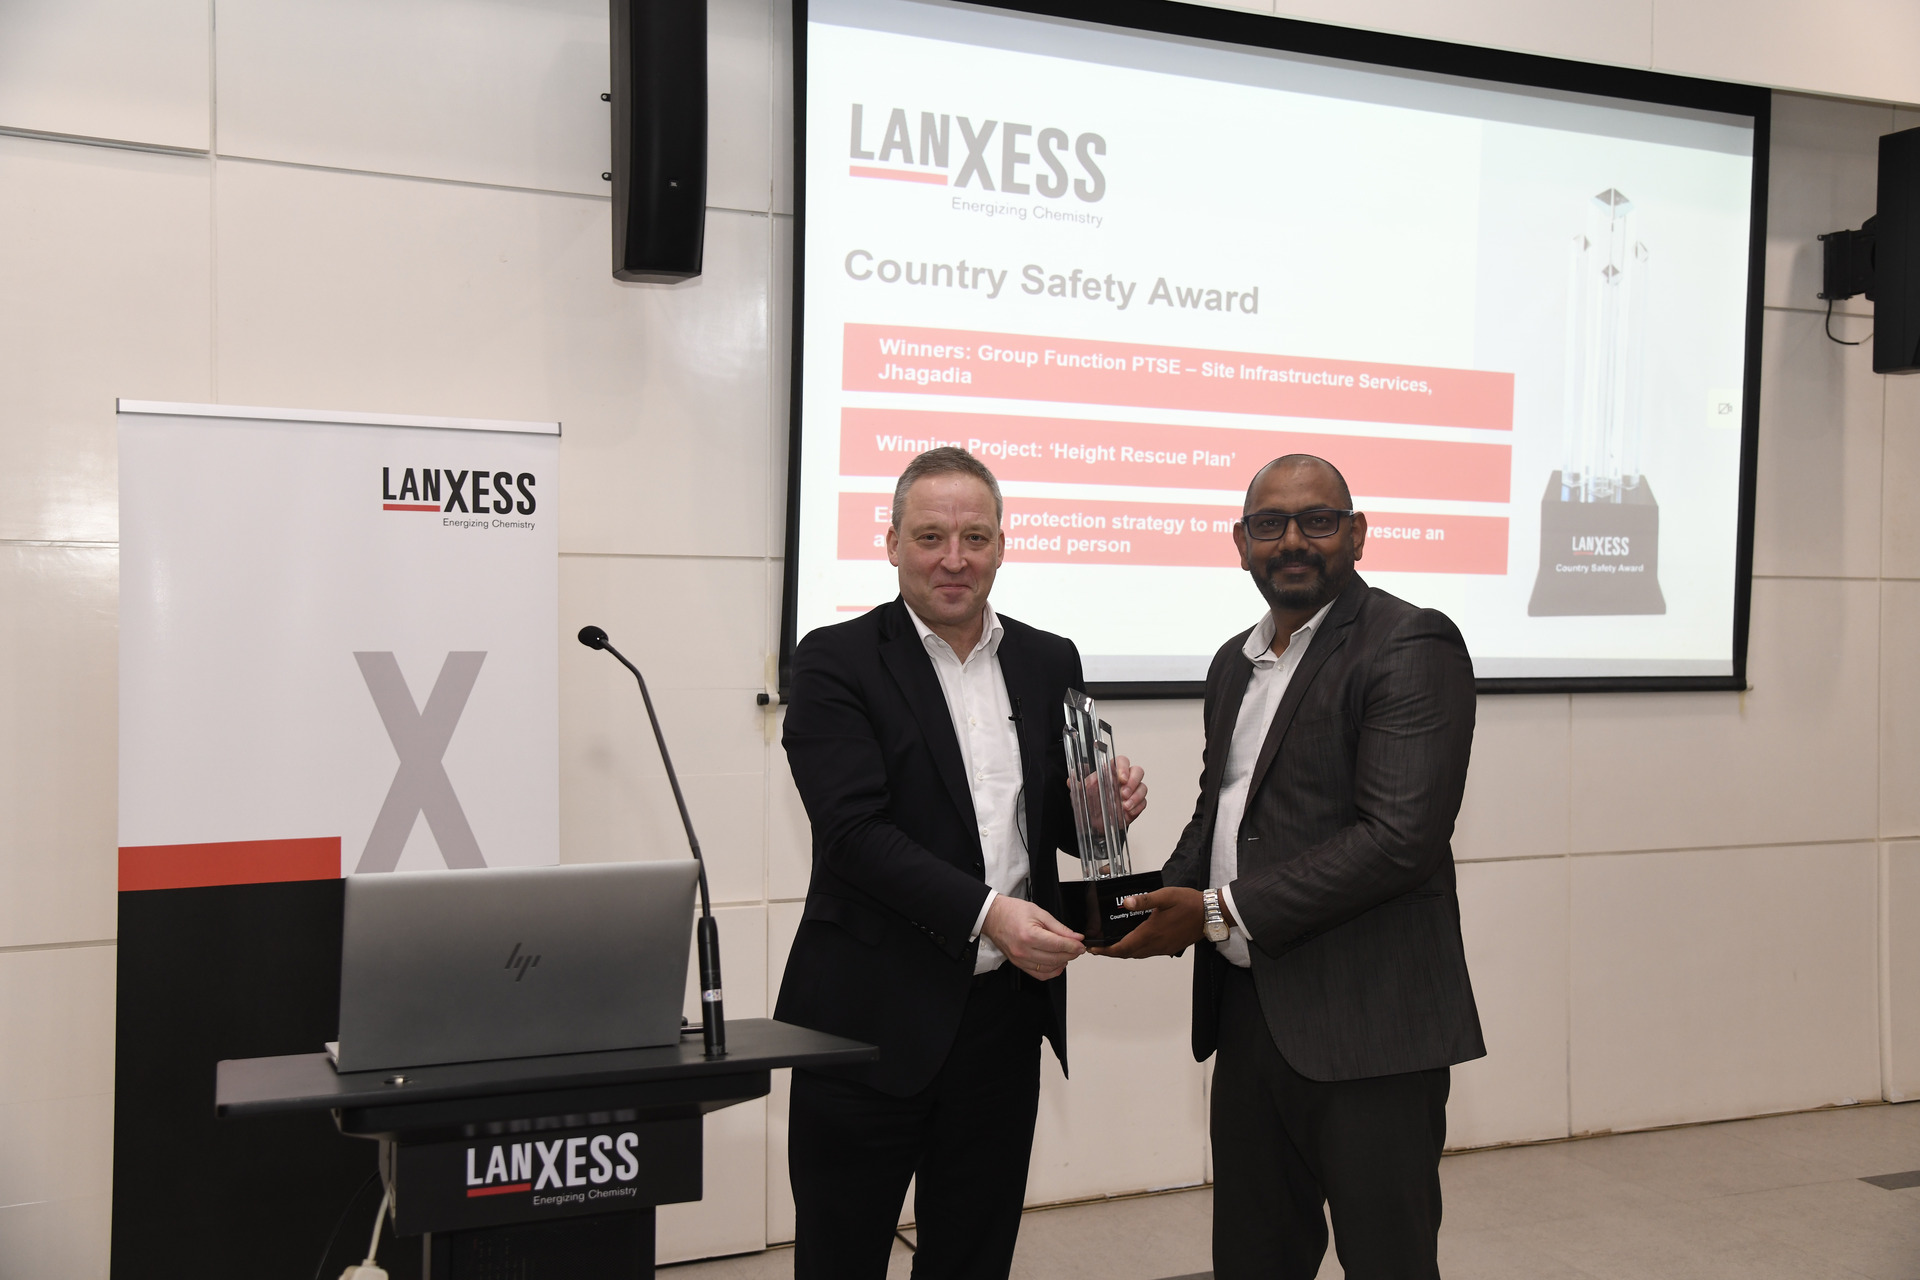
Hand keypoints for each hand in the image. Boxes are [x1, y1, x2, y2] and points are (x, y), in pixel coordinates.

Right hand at [983, 895, 1085, 980]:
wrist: (993, 917)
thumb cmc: (1012, 912)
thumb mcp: (1039, 913)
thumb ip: (1059, 927)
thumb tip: (1075, 937)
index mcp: (1029, 935)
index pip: (1058, 946)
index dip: (1073, 946)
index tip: (1081, 945)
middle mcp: (1024, 950)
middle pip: (1056, 958)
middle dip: (1071, 954)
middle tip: (1077, 948)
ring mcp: (1020, 960)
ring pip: (1049, 969)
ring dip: (1063, 962)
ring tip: (1067, 953)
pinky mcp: (1018, 964)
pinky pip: (1039, 974)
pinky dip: (1051, 971)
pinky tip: (1057, 963)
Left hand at [1081, 755, 1148, 833]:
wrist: (1096, 823)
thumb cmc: (1091, 803)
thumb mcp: (1081, 793)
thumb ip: (1076, 784)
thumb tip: (1070, 778)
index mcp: (1111, 772)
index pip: (1122, 761)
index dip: (1123, 767)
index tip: (1121, 778)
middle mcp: (1124, 780)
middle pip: (1138, 771)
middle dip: (1133, 782)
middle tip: (1123, 793)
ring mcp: (1132, 792)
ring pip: (1143, 787)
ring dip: (1136, 796)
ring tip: (1125, 805)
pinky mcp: (1137, 804)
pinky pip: (1143, 802)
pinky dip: (1137, 807)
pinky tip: (1128, 812)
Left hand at [1090, 886, 1205, 957]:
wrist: (1211, 914)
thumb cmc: (1189, 903)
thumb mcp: (1166, 896)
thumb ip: (1145, 899)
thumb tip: (1127, 902)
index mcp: (1151, 932)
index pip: (1123, 947)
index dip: (1106, 950)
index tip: (1094, 949)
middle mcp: (1156, 944)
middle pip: (1128, 954)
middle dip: (1112, 952)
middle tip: (1099, 946)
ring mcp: (1164, 948)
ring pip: (1138, 954)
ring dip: (1124, 951)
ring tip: (1112, 943)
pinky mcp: (1170, 947)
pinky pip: (1148, 953)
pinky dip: (1136, 950)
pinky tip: (1135, 940)